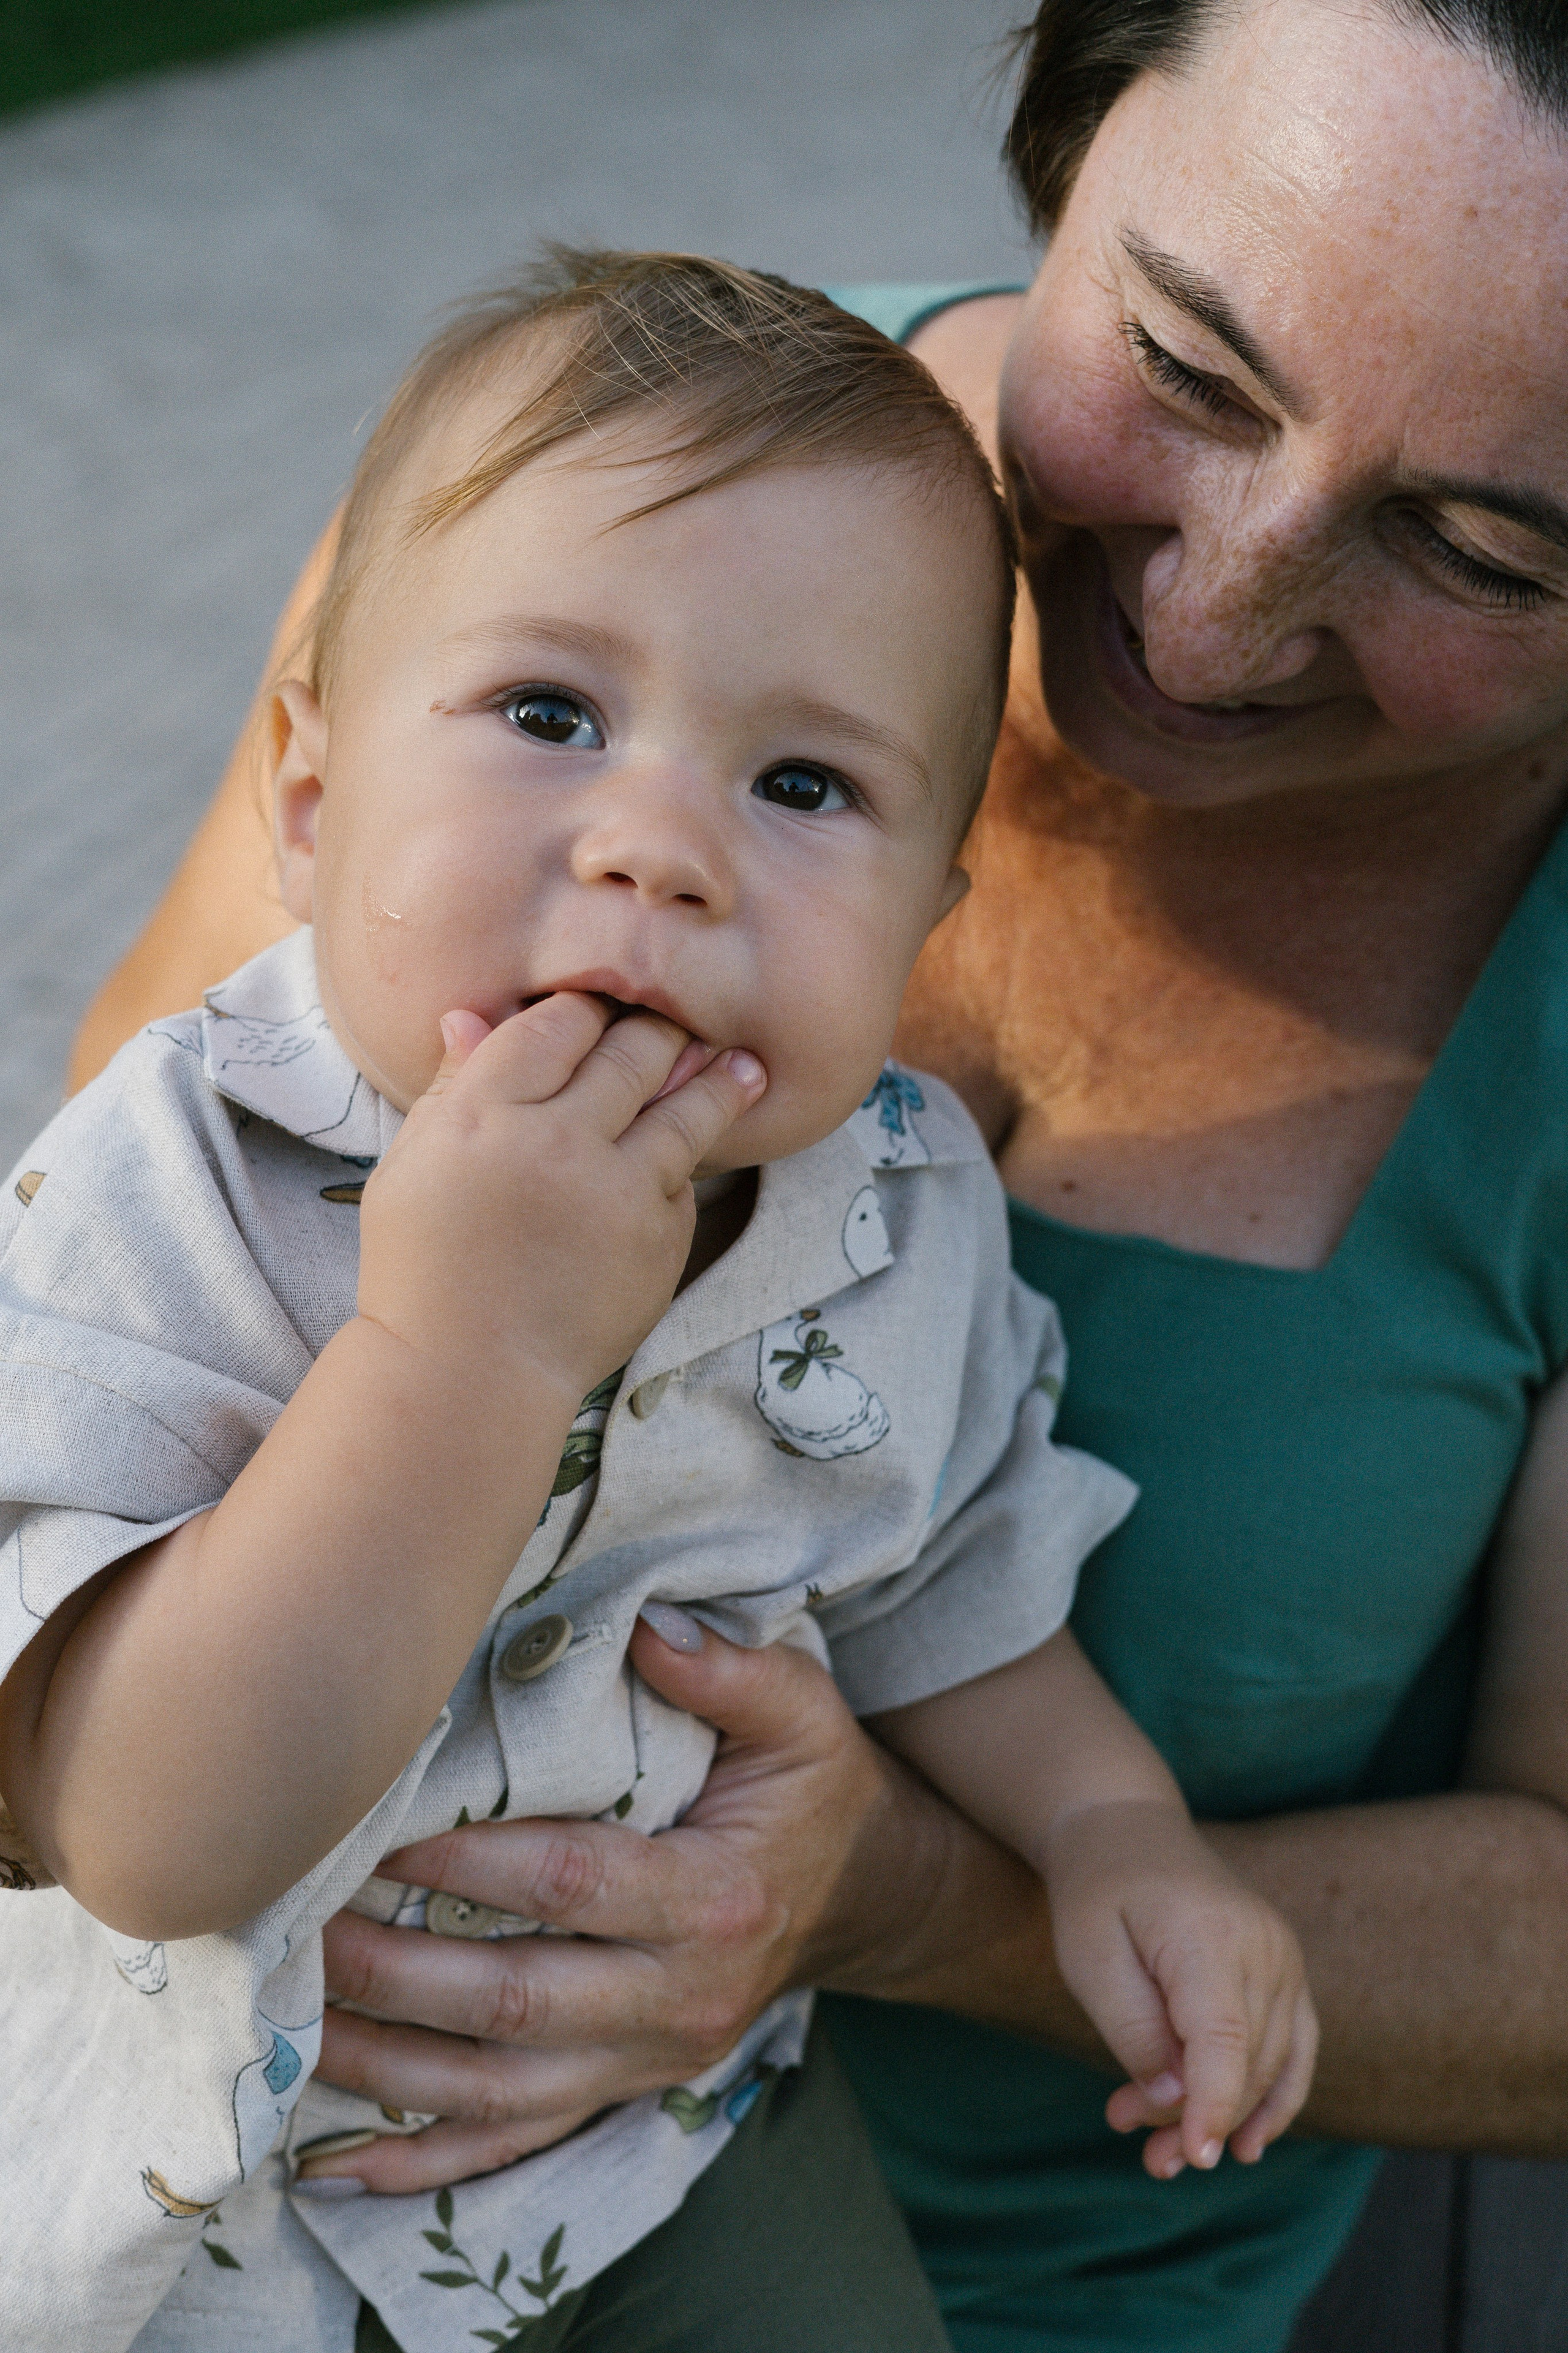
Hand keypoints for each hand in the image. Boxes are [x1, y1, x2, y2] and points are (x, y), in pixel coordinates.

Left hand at [299, 1618, 947, 2192]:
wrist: (865, 1899)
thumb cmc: (814, 1789)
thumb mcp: (803, 1711)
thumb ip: (728, 1670)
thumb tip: (646, 1629)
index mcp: (717, 1898)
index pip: (568, 1883)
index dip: (464, 1863)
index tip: (372, 1828)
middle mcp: (681, 1998)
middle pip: (512, 2000)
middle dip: (392, 1970)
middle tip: (297, 1923)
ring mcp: (648, 2063)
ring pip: (492, 2089)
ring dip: (382, 2064)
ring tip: (286, 2019)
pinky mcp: (621, 2095)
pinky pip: (509, 2145)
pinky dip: (418, 2163)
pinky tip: (328, 2163)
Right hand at [359, 996, 765, 1409]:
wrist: (470, 1373)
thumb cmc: (426, 1268)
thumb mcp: (412, 1168)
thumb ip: (452, 1089)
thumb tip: (471, 1016)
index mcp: (484, 1115)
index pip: (556, 1025)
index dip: (583, 1008)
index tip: (598, 1008)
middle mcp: (558, 1141)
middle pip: (629, 1050)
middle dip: (654, 1028)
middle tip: (670, 1020)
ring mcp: (619, 1191)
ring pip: (686, 1106)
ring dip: (713, 1076)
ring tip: (739, 1063)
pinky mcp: (661, 1238)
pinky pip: (683, 1179)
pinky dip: (685, 1160)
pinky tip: (698, 1141)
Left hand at [1045, 1800, 1318, 2180]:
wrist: (1127, 1829)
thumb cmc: (1097, 1891)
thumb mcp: (1089, 1957)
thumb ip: (1133, 2030)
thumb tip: (1174, 2101)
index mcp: (1210, 1935)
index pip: (1226, 2041)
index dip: (1212, 2107)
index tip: (1194, 2157)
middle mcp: (1264, 1945)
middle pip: (1244, 2062)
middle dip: (1192, 2117)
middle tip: (1128, 2137)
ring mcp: (1284, 1956)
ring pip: (1270, 2065)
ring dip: (1221, 2116)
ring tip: (1160, 2151)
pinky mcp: (1287, 1968)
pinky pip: (1296, 2048)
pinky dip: (1275, 2098)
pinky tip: (1245, 2142)